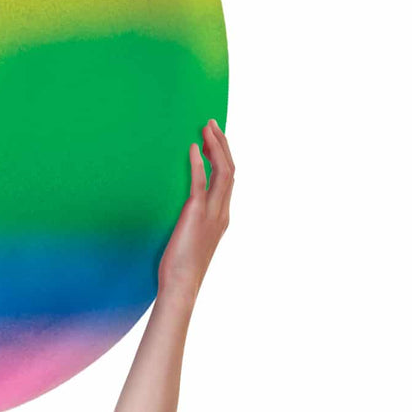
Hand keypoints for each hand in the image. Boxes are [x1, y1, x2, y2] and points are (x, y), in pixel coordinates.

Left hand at [157, 118, 234, 301]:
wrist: (181, 285)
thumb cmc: (180, 267)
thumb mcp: (191, 239)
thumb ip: (193, 222)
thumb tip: (183, 211)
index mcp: (222, 216)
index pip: (229, 179)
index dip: (224, 156)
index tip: (215, 140)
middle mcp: (222, 212)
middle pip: (231, 170)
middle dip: (223, 144)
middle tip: (212, 125)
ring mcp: (212, 213)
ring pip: (223, 172)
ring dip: (215, 147)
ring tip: (206, 129)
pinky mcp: (196, 214)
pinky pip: (200, 183)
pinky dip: (199, 163)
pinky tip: (193, 148)